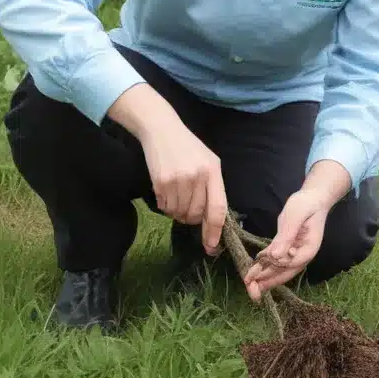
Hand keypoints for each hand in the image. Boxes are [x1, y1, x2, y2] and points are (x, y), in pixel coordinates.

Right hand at [139, 118, 227, 255]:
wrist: (162, 130)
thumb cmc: (189, 148)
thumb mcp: (209, 162)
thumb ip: (213, 188)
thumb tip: (213, 220)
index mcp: (213, 172)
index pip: (218, 209)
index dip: (214, 231)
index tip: (212, 246)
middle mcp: (197, 177)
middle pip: (196, 215)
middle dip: (192, 218)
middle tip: (188, 207)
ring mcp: (178, 180)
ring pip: (179, 213)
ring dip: (178, 212)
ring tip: (177, 194)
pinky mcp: (161, 182)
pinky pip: (165, 207)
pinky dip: (166, 205)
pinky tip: (166, 190)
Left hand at [244, 189, 329, 301]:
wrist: (312, 198)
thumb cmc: (306, 205)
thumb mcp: (295, 217)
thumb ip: (286, 237)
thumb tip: (275, 256)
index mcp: (309, 248)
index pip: (292, 263)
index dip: (277, 267)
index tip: (261, 268)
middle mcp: (303, 254)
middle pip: (286, 272)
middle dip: (268, 280)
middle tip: (251, 289)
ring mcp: (295, 252)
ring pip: (279, 268)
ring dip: (264, 275)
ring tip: (249, 282)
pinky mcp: (288, 247)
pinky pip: (275, 259)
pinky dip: (265, 264)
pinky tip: (254, 268)